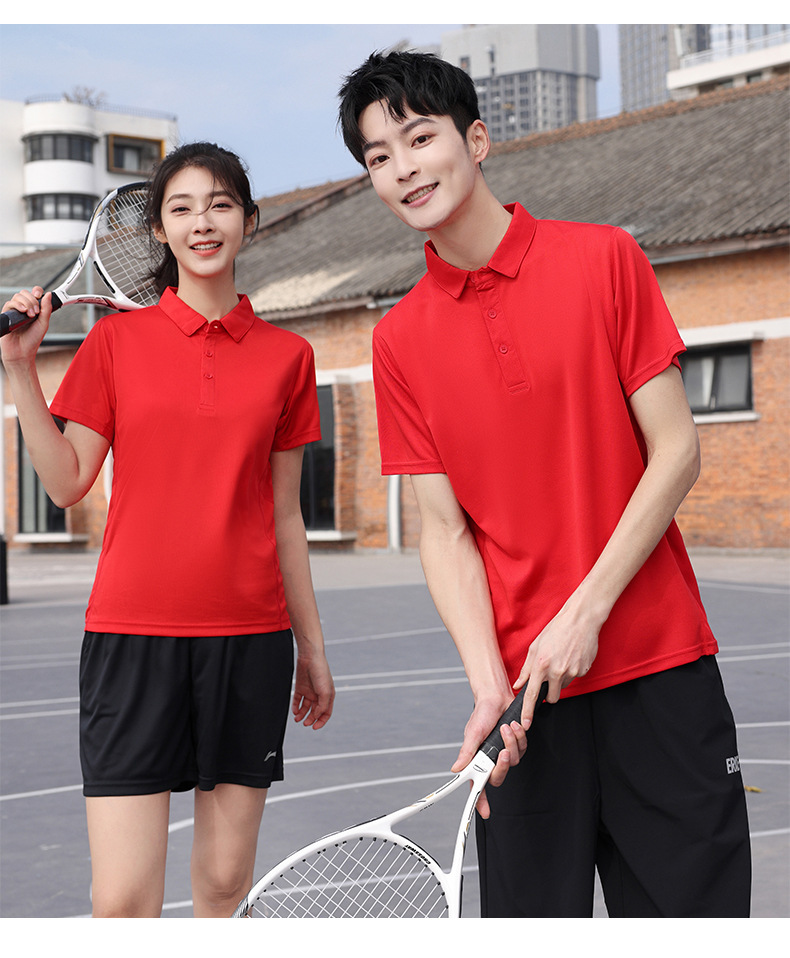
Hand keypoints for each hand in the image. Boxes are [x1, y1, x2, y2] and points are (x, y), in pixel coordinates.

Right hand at [1, 287, 49, 363]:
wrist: (22, 352)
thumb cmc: (32, 340)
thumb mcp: (44, 323)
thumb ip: (46, 309)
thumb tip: (49, 294)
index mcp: (34, 309)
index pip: (34, 293)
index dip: (36, 291)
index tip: (39, 295)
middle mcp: (24, 308)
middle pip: (25, 293)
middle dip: (32, 300)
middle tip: (36, 313)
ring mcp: (15, 311)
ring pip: (17, 297)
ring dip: (26, 303)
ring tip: (30, 315)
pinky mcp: (7, 315)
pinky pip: (9, 304)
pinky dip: (17, 305)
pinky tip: (23, 312)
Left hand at [292, 650, 334, 729]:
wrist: (310, 657)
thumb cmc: (321, 672)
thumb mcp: (325, 692)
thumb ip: (322, 706)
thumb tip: (316, 716)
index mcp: (328, 696)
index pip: (326, 713)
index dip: (321, 721)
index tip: (314, 727)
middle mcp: (319, 694)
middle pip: (315, 711)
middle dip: (310, 719)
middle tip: (305, 724)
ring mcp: (309, 691)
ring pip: (306, 707)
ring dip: (302, 714)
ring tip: (297, 719)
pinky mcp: (300, 687)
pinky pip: (298, 700)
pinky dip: (296, 706)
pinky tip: (294, 711)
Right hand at [451, 695, 527, 819]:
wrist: (496, 697)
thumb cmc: (482, 714)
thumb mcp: (472, 733)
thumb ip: (467, 752)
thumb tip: (456, 769)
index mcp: (478, 760)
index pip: (479, 785)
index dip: (481, 801)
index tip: (484, 813)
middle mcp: (491, 759)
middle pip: (499, 776)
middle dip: (502, 765)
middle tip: (502, 752)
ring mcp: (505, 753)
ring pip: (513, 761)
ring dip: (511, 743)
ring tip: (506, 727)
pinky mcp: (517, 744)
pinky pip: (523, 748)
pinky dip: (519, 736)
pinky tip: (514, 726)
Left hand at [515, 601, 599, 726]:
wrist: (580, 620)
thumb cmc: (556, 630)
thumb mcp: (535, 647)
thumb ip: (526, 669)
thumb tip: (518, 685)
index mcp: (541, 665)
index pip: (532, 694)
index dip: (528, 712)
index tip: (526, 724)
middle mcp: (557, 671)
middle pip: (552, 698)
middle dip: (550, 694)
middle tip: (550, 677)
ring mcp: (572, 672)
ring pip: (564, 687)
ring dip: (561, 680)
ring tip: (561, 660)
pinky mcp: (583, 671)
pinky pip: (575, 678)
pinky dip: (572, 672)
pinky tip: (571, 657)